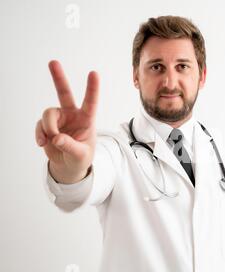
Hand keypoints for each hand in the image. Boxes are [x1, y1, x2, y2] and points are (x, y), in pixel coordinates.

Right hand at [35, 60, 98, 182]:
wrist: (69, 165)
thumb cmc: (81, 158)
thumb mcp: (81, 155)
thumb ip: (70, 146)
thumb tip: (55, 137)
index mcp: (87, 119)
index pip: (91, 102)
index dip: (92, 88)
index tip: (94, 73)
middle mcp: (72, 115)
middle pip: (64, 93)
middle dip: (58, 78)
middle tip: (53, 62)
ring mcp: (59, 119)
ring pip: (48, 114)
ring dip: (48, 127)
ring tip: (51, 140)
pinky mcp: (47, 125)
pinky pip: (40, 125)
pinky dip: (40, 134)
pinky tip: (43, 143)